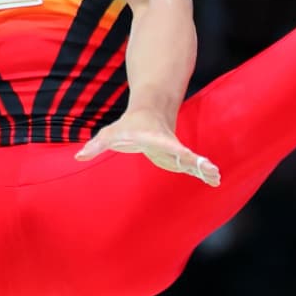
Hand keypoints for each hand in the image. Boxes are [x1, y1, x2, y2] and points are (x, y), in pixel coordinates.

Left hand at [73, 107, 219, 184]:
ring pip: (193, 161)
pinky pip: (194, 166)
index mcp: (155, 138)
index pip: (166, 144)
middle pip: (184, 154)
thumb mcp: (111, 133)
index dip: (174, 150)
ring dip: (204, 169)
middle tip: (210, 168)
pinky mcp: (179, 158)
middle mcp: (169, 145)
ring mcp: (176, 151)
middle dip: (197, 162)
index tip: (185, 154)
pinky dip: (204, 172)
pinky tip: (215, 181)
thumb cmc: (128, 125)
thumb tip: (79, 156)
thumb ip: (96, 145)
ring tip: (216, 178)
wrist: (150, 113)